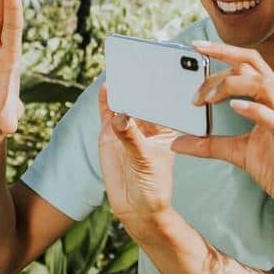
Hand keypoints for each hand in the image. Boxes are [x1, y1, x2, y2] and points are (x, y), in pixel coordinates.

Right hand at [98, 85, 178, 236]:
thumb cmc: (153, 184)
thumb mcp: (145, 159)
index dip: (161, 87)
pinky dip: (106, 101)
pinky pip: (107, 112)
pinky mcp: (110, 134)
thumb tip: (119, 117)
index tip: (160, 71)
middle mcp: (147, 124)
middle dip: (139, 84)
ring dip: (122, 89)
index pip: (163, 103)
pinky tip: (107, 88)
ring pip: (124, 103)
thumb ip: (131, 138)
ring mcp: (128, 127)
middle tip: (136, 66)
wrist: (136, 207)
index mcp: (166, 127)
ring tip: (120, 71)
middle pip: (142, 99)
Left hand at [173, 41, 273, 223]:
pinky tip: (234, 108)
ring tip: (207, 99)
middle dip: (222, 58)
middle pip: (252, 63)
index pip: (246, 62)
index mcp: (271, 96)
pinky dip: (253, 109)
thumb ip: (208, 144)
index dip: (221, 51)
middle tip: (193, 71)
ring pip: (262, 83)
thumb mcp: (236, 152)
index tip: (195, 47)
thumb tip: (177, 143)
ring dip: (231, 85)